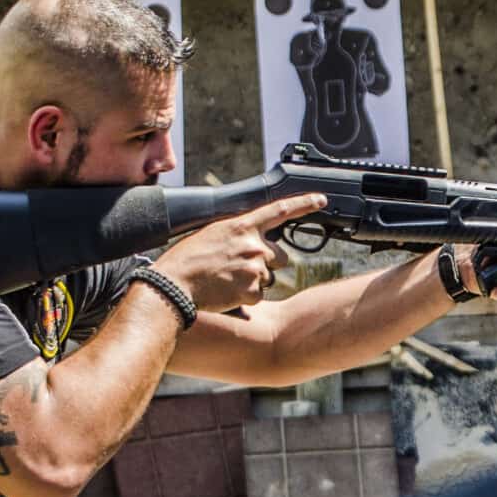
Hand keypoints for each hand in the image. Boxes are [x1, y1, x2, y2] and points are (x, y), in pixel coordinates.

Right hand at [156, 193, 326, 315]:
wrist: (175, 284)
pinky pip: (258, 295)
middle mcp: (254, 245)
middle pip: (279, 256)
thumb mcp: (213, 233)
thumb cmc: (187, 258)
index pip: (280, 210)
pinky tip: (226, 292)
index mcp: (242, 226)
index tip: (321, 199)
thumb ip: (238, 233)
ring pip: (268, 277)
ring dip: (253, 280)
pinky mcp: (253, 291)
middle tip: (238, 267)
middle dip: (266, 262)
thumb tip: (251, 237)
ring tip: (226, 279)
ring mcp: (256, 269)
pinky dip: (245, 297)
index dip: (304, 204)